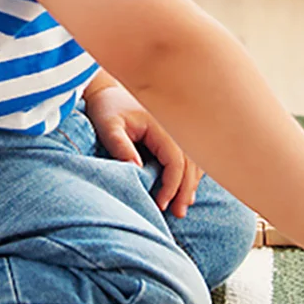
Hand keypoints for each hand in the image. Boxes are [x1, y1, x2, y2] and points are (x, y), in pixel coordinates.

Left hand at [84, 85, 203, 217]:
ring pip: (195, 161)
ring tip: (185, 204)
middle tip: (179, 213)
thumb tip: (136, 168)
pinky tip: (187, 187)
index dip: (172, 186)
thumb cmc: (107, 109)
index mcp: (163, 127)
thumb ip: (120, 146)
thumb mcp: (108, 126)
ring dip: (191, 183)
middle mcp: (176, 129)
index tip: (161, 204)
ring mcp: (178, 130)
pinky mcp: (176, 132)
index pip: (176, 162)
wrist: (109, 91)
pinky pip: (192, 156)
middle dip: (186, 191)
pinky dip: (191, 173)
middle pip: (191, 165)